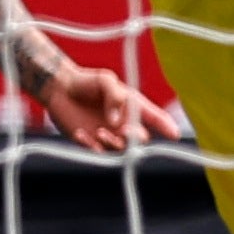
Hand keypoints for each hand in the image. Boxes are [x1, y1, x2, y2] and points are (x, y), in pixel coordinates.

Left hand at [20, 48, 179, 153]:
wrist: (59, 88)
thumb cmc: (86, 81)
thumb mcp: (105, 80)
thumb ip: (114, 96)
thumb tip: (116, 121)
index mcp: (133, 107)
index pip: (155, 118)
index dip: (167, 127)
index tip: (174, 134)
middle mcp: (124, 124)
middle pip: (139, 139)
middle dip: (134, 138)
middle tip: (123, 131)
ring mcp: (109, 135)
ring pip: (119, 150)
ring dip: (112, 144)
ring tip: (98, 131)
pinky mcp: (91, 143)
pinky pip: (96, 153)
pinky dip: (91, 147)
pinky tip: (81, 134)